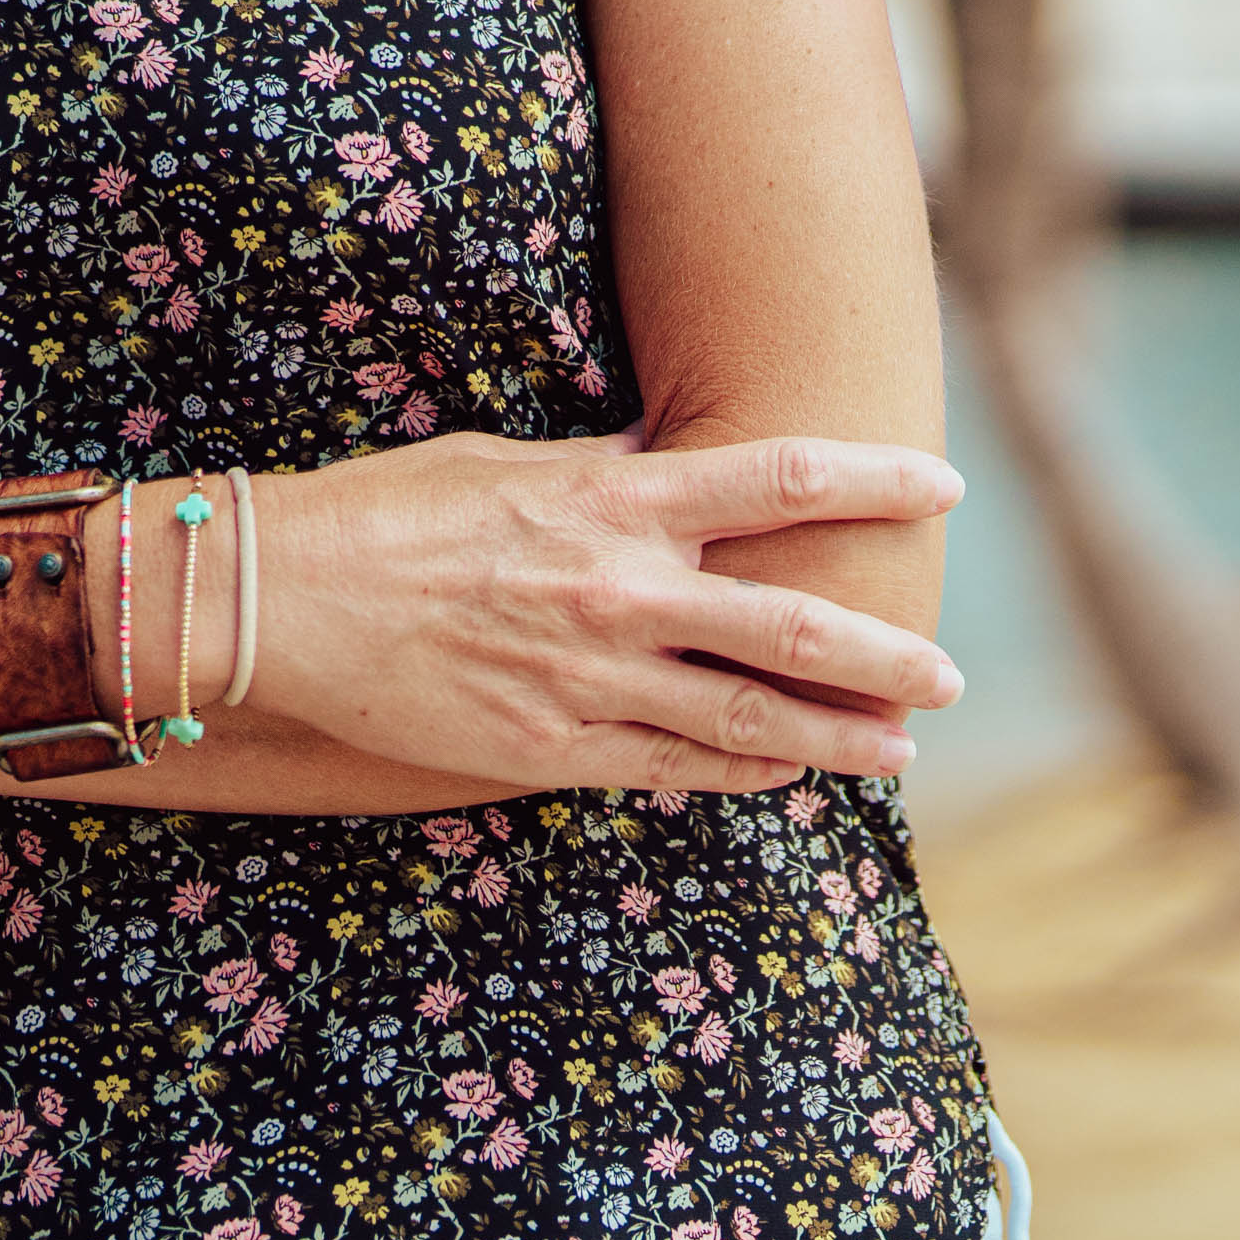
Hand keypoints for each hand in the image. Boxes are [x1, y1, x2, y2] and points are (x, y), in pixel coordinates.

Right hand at [245, 433, 965, 795]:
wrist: (288, 597)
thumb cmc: (394, 510)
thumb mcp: (512, 464)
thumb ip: (607, 475)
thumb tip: (677, 462)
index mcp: (616, 499)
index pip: (779, 475)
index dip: (874, 478)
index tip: (941, 485)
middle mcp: (620, 589)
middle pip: (791, 625)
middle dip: (884, 656)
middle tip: (951, 676)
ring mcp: (590, 678)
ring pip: (747, 720)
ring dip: (836, 741)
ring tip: (900, 752)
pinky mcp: (551, 748)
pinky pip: (672, 769)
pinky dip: (740, 774)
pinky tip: (785, 777)